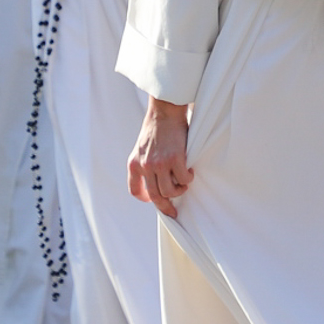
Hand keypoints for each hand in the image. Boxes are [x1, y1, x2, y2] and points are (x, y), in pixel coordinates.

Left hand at [128, 98, 194, 217]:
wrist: (164, 112)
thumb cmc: (156, 128)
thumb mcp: (141, 147)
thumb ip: (144, 163)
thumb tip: (154, 180)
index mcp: (134, 163)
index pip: (135, 190)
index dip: (145, 199)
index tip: (153, 200)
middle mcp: (145, 166)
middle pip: (155, 196)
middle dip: (165, 208)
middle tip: (173, 212)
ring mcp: (160, 163)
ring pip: (170, 191)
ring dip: (179, 190)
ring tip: (184, 182)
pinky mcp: (176, 159)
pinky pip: (184, 179)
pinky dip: (188, 178)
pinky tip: (190, 171)